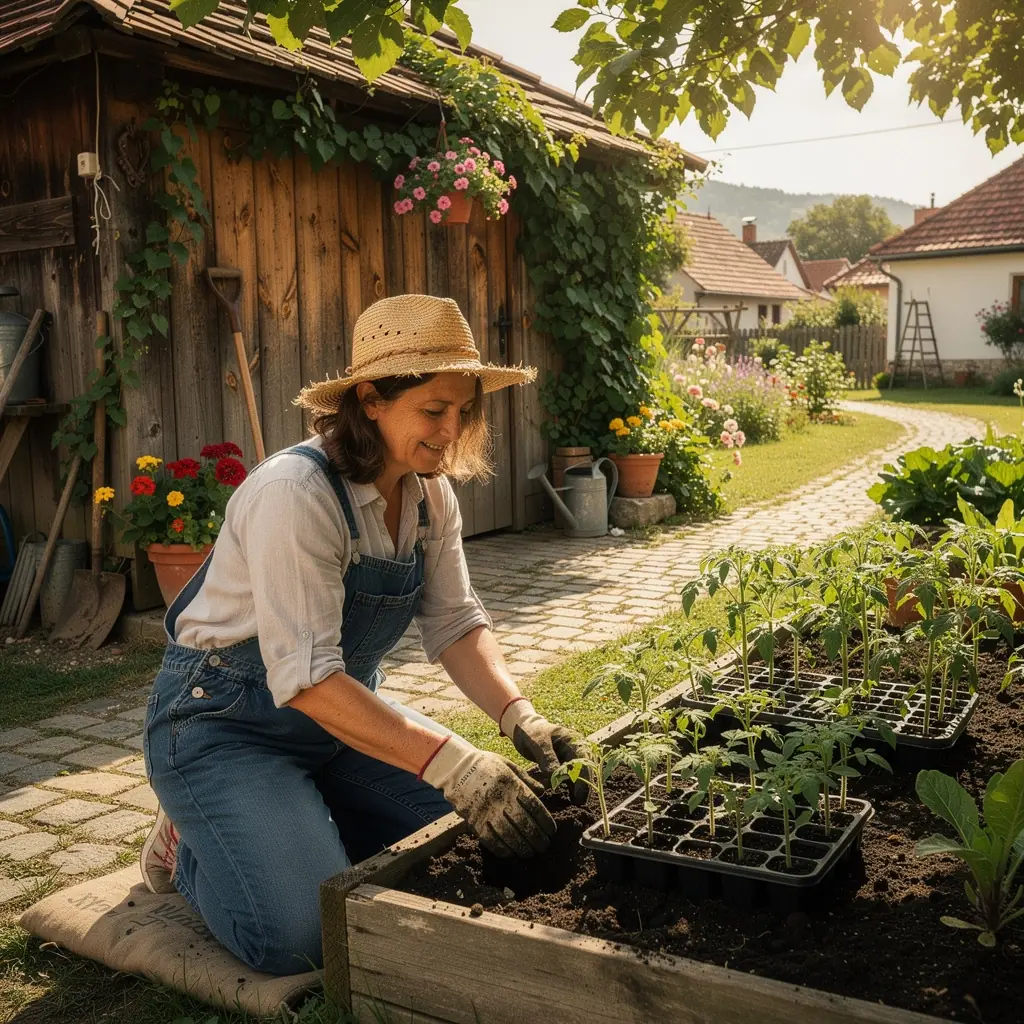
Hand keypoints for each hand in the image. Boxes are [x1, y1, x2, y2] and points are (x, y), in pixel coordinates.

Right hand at [420, 735, 555, 857]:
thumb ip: (526, 779)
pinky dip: (501, 849)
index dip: (545, 821)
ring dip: (521, 847)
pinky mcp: (474, 820)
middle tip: (544, 847)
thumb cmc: (486, 765)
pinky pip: (489, 840)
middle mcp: (500, 798)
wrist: (456, 767)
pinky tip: (510, 853)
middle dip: (537, 838)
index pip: (534, 806)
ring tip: (530, 853)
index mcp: (511, 783)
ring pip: (508, 835)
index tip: (551, 831)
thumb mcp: (508, 765)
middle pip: (523, 823)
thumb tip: (543, 791)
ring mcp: (486, 811)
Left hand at [499, 699, 587, 804]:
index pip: (584, 761)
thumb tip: (554, 775)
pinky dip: (572, 785)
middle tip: (580, 802)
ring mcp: (572, 755)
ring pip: (581, 773)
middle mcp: (576, 748)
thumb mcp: (538, 742)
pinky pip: (572, 775)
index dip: (584, 778)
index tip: (580, 794)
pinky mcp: (566, 762)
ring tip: (576, 802)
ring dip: (579, 786)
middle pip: (586, 769)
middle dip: (585, 785)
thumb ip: (547, 757)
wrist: (526, 728)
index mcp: (573, 740)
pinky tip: (570, 796)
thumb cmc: (532, 732)